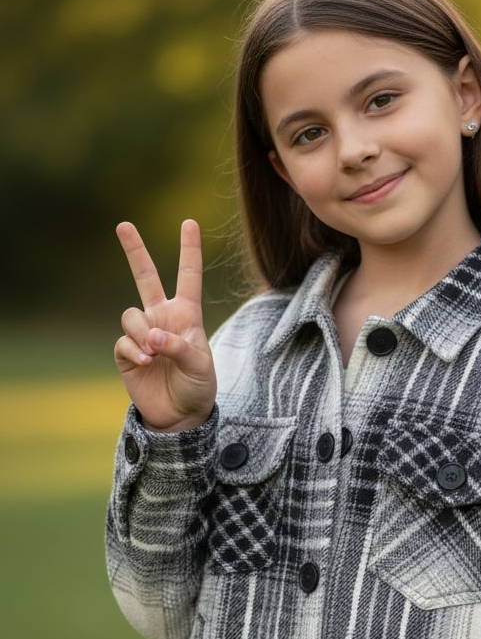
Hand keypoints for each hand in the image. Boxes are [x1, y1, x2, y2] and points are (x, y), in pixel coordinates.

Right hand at [114, 219, 216, 431]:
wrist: (180, 415)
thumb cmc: (197, 386)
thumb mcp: (199, 365)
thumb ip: (178, 346)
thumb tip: (151, 336)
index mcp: (186, 315)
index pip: (188, 276)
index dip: (189, 250)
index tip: (189, 222)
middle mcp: (162, 318)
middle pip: (145, 277)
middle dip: (134, 251)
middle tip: (123, 224)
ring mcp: (143, 334)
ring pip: (130, 315)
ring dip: (141, 334)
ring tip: (154, 355)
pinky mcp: (127, 353)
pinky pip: (123, 341)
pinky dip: (133, 350)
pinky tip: (145, 362)